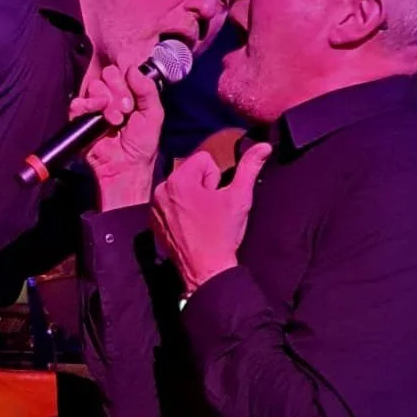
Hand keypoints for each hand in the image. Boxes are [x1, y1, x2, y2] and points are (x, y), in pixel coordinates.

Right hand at [71, 63, 163, 208]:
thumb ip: (148, 90)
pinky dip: (86, 106)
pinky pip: (76, 103)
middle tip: (125, 111)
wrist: (126, 168)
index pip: (123, 72)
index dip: (128, 83)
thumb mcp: (154, 115)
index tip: (134, 103)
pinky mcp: (80, 121)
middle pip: (107, 75)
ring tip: (114, 121)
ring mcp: (95, 108)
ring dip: (106, 102)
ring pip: (94, 86)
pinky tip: (98, 118)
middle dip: (118, 92)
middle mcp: (110, 97)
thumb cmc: (142, 145)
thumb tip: (132, 69)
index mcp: (128, 93)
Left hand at [152, 142, 271, 295]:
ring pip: (181, 188)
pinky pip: (170, 204)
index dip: (217, 178)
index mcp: (179, 180)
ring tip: (202, 219)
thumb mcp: (240, 197)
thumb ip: (250, 166)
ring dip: (193, 198)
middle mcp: (161, 190)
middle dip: (203, 186)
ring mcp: (154, 207)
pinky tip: (192, 226)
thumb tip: (264, 146)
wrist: (206, 271)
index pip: (204, 159)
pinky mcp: (153, 222)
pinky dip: (181, 210)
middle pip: (190, 172)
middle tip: (210, 210)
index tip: (217, 199)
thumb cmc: (222, 234)